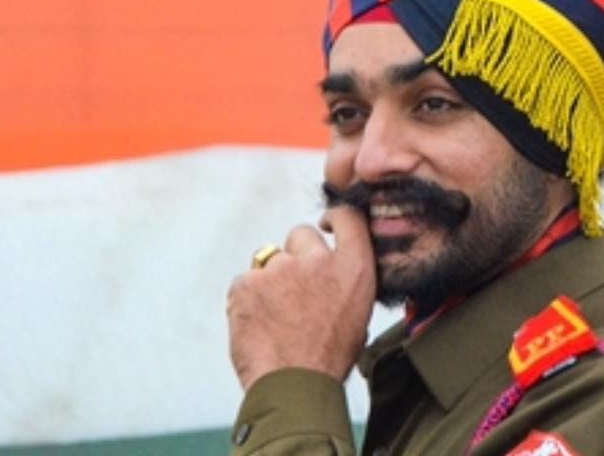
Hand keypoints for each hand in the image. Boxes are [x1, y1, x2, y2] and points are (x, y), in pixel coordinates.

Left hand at [226, 205, 375, 390]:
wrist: (293, 387)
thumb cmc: (328, 360)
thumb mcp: (358, 317)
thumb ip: (345, 283)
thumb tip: (332, 272)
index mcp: (353, 269)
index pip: (348, 217)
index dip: (334, 217)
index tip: (326, 224)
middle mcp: (318, 260)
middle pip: (300, 235)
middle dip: (295, 256)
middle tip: (294, 291)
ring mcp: (280, 268)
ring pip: (268, 259)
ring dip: (270, 280)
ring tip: (275, 319)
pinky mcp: (247, 281)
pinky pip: (245, 281)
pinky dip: (247, 299)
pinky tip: (257, 325)